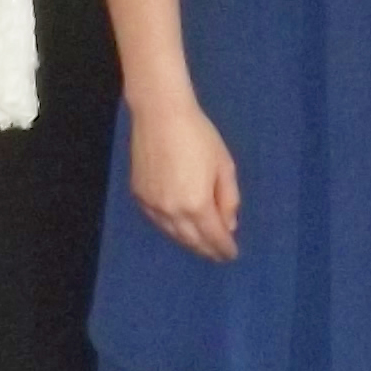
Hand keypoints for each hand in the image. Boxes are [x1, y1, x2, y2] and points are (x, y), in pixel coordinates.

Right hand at [128, 95, 240, 261]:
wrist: (160, 116)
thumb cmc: (199, 136)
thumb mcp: (224, 166)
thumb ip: (228, 199)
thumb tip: (229, 225)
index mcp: (197, 204)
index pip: (213, 237)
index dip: (223, 248)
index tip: (231, 254)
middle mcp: (172, 211)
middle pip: (192, 240)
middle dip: (207, 249)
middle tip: (218, 253)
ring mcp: (152, 206)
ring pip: (172, 234)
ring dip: (189, 242)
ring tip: (201, 244)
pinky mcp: (139, 196)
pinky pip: (158, 221)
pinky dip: (171, 229)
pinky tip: (179, 227)